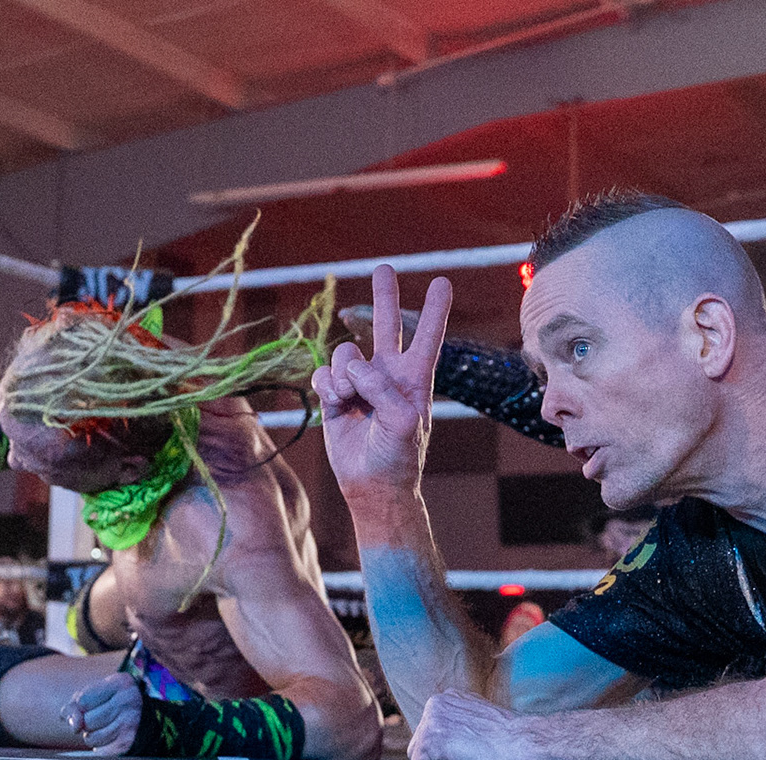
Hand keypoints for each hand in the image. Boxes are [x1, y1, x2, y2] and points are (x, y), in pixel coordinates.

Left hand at [62, 673, 141, 755]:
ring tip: (107, 729)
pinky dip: (99, 749)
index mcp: (119, 683)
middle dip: (87, 724)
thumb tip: (74, 726)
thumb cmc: (111, 703)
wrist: (143, 718)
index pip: (83, 701)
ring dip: (92, 737)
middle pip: (87, 722)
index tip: (92, 706)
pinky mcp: (129, 743)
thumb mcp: (94, 694)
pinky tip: (111, 740)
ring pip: (91, 739)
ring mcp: (130, 723)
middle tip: (103, 718)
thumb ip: (75, 705)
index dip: (80, 708)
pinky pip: (99, 752)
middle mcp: (128, 701)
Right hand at [310, 267, 452, 503]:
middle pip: (385, 326)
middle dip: (385, 297)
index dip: (434, 311)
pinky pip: (323, 373)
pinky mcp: (334, 394)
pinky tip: (336, 403)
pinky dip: (327, 386)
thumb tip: (353, 367)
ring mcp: (359, 383)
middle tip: (384, 268)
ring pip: (345, 354)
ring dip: (344, 374)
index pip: (427, 338)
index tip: (442, 283)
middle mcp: (387, 375)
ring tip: (350, 398)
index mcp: (414, 378)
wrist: (372, 484)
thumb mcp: (404, 421)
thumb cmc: (397, 455)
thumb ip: (383, 389)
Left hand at [409, 689, 558, 759]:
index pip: (430, 731)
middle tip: (468, 757)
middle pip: (419, 743)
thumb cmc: (510, 736)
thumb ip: (457, 723)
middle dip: (438, 757)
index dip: (446, 749)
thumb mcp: (478, 719)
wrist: (524, 741)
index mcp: (446, 698)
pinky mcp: (431, 740)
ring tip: (467, 758)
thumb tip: (446, 740)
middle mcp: (434, 704)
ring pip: (419, 756)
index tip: (469, 749)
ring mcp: (431, 721)